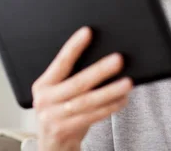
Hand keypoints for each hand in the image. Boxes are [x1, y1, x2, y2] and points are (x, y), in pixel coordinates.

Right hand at [32, 27, 132, 150]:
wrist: (52, 145)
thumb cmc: (60, 112)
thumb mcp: (58, 93)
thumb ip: (72, 77)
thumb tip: (104, 58)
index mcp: (43, 84)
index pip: (60, 62)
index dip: (74, 47)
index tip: (88, 32)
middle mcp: (45, 100)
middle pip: (77, 83)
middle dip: (100, 70)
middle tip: (118, 59)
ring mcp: (53, 117)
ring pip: (87, 101)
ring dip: (110, 91)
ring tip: (127, 82)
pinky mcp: (64, 131)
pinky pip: (92, 116)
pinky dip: (110, 107)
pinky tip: (122, 99)